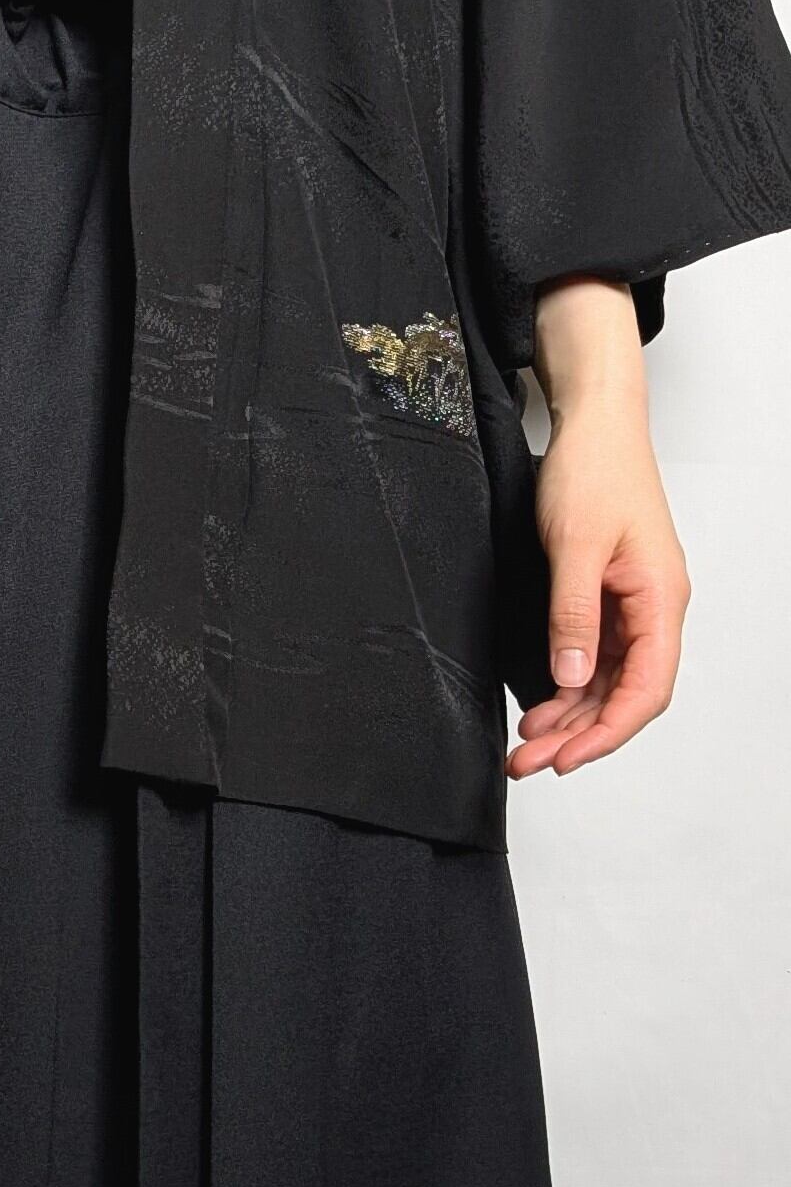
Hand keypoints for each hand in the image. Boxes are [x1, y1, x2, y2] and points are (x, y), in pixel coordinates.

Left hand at [509, 275, 689, 780]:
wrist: (594, 424)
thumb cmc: (594, 471)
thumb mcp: (573, 545)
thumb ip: (572, 614)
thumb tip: (571, 678)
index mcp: (660, 599)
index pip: (645, 689)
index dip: (607, 731)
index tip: (566, 758)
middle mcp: (653, 607)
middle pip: (624, 692)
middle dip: (578, 733)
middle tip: (529, 762)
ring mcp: (631, 601)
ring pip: (606, 677)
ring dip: (569, 712)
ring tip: (526, 744)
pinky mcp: (607, 591)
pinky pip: (593, 651)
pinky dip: (566, 679)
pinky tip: (539, 701)